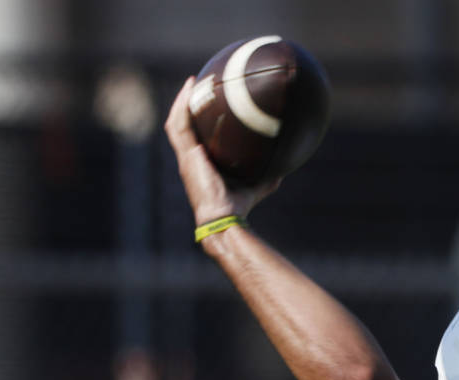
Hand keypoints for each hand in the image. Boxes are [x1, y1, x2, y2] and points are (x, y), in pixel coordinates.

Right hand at [163, 76, 280, 225]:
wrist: (223, 217)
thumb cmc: (237, 207)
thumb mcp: (254, 187)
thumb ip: (266, 178)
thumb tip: (283, 169)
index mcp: (200, 164)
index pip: (193, 138)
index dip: (195, 122)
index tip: (205, 105)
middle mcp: (189, 158)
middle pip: (180, 126)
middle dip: (185, 106)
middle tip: (196, 87)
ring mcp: (186, 157)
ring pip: (176, 123)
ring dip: (181, 101)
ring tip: (192, 83)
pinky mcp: (187, 156)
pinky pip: (179, 125)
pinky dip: (183, 107)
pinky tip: (190, 91)